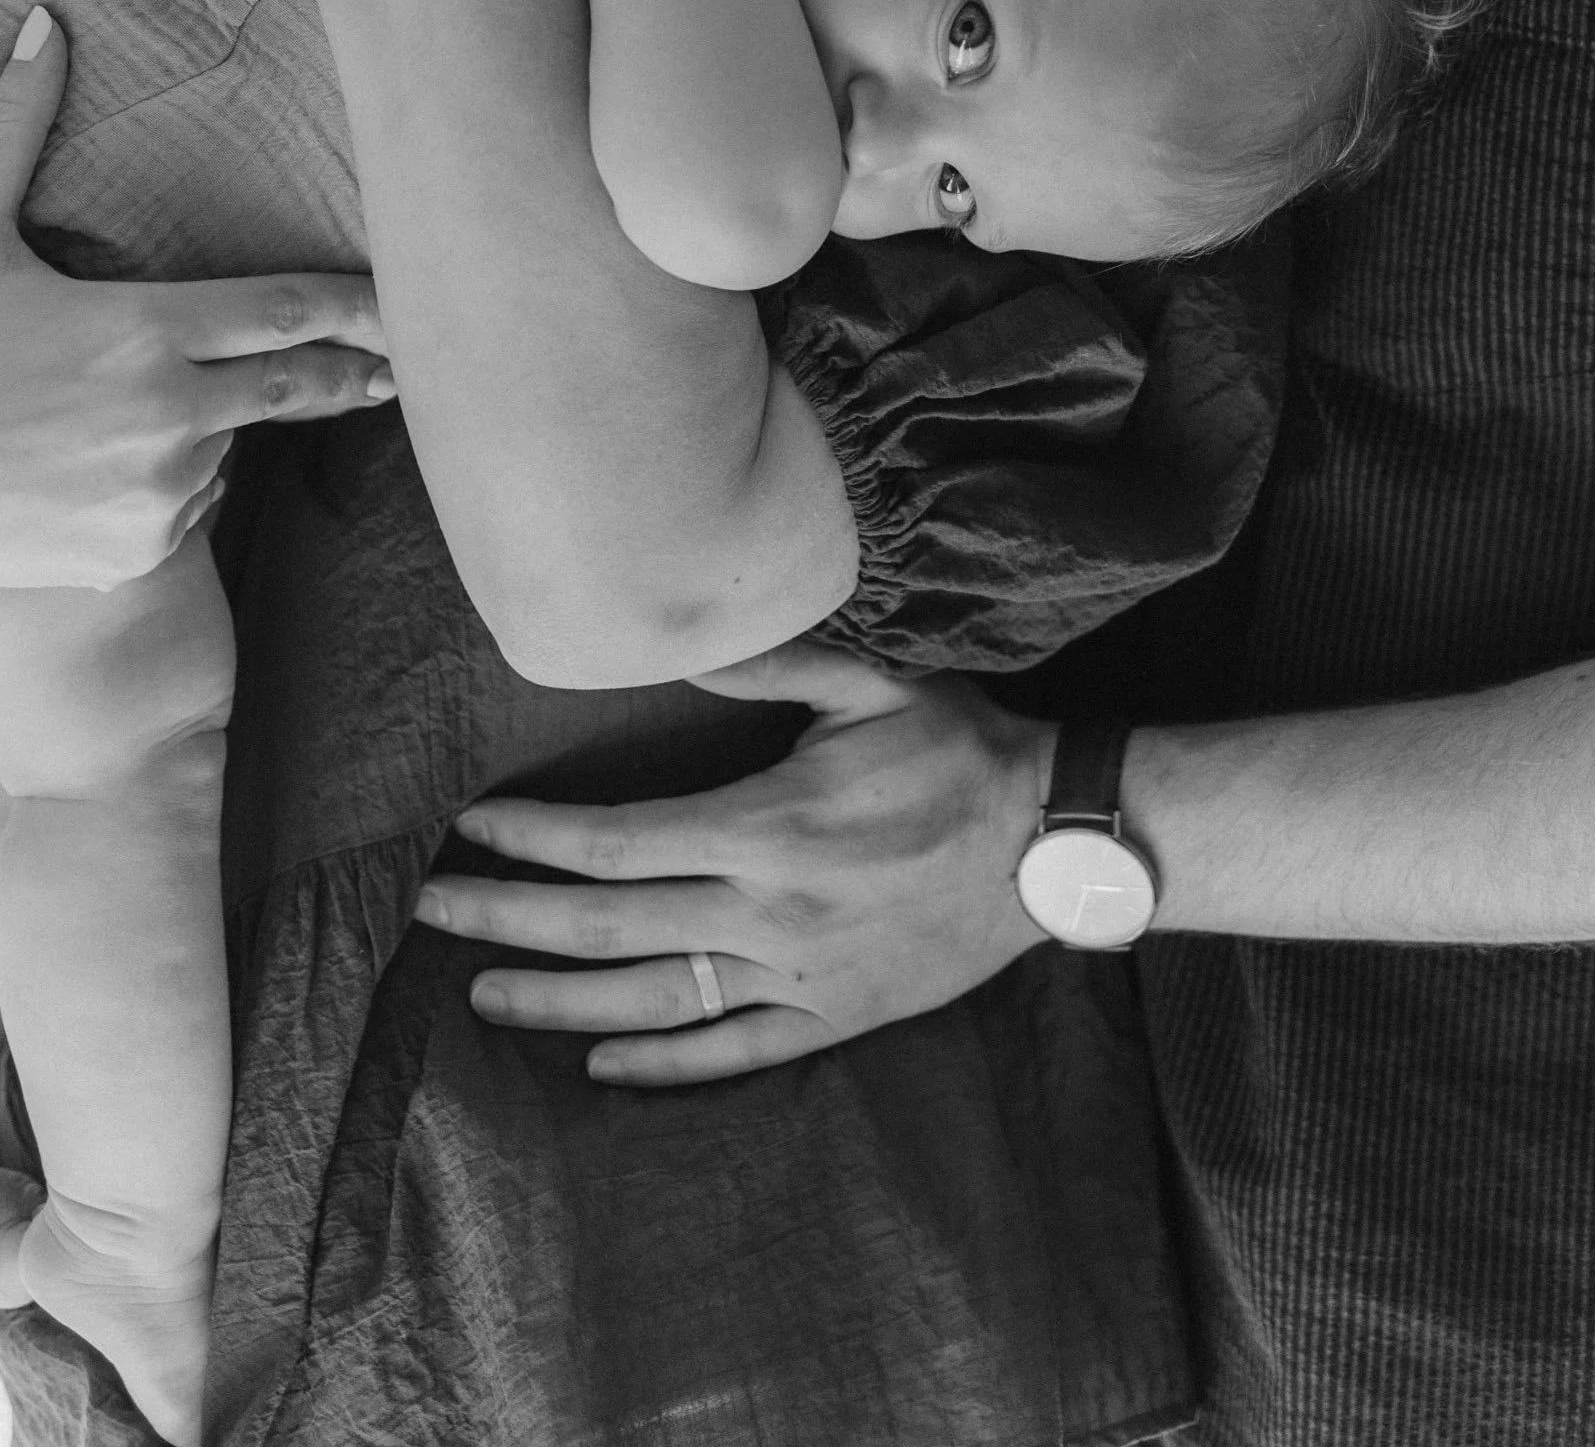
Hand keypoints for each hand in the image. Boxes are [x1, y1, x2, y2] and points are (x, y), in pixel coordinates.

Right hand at [0, 10, 394, 587]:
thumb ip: (14, 129)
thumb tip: (46, 22)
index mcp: (140, 331)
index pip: (287, 311)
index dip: (359, 307)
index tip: (409, 304)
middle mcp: (169, 415)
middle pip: (297, 386)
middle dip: (351, 373)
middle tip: (397, 367)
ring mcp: (159, 491)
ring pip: (230, 445)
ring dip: (218, 423)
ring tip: (138, 409)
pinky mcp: (140, 550)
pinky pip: (188, 507)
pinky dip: (173, 482)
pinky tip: (111, 466)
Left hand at [412, 641, 1053, 1081]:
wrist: (1056, 842)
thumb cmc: (964, 748)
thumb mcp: (876, 680)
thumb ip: (776, 661)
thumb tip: (685, 639)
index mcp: (768, 823)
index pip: (617, 841)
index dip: (533, 837)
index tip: (470, 827)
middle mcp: (769, 910)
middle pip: (609, 926)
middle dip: (508, 921)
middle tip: (432, 914)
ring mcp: (801, 974)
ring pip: (655, 999)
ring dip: (558, 1000)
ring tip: (482, 996)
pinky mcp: (835, 1016)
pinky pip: (732, 1051)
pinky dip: (660, 1061)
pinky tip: (599, 1060)